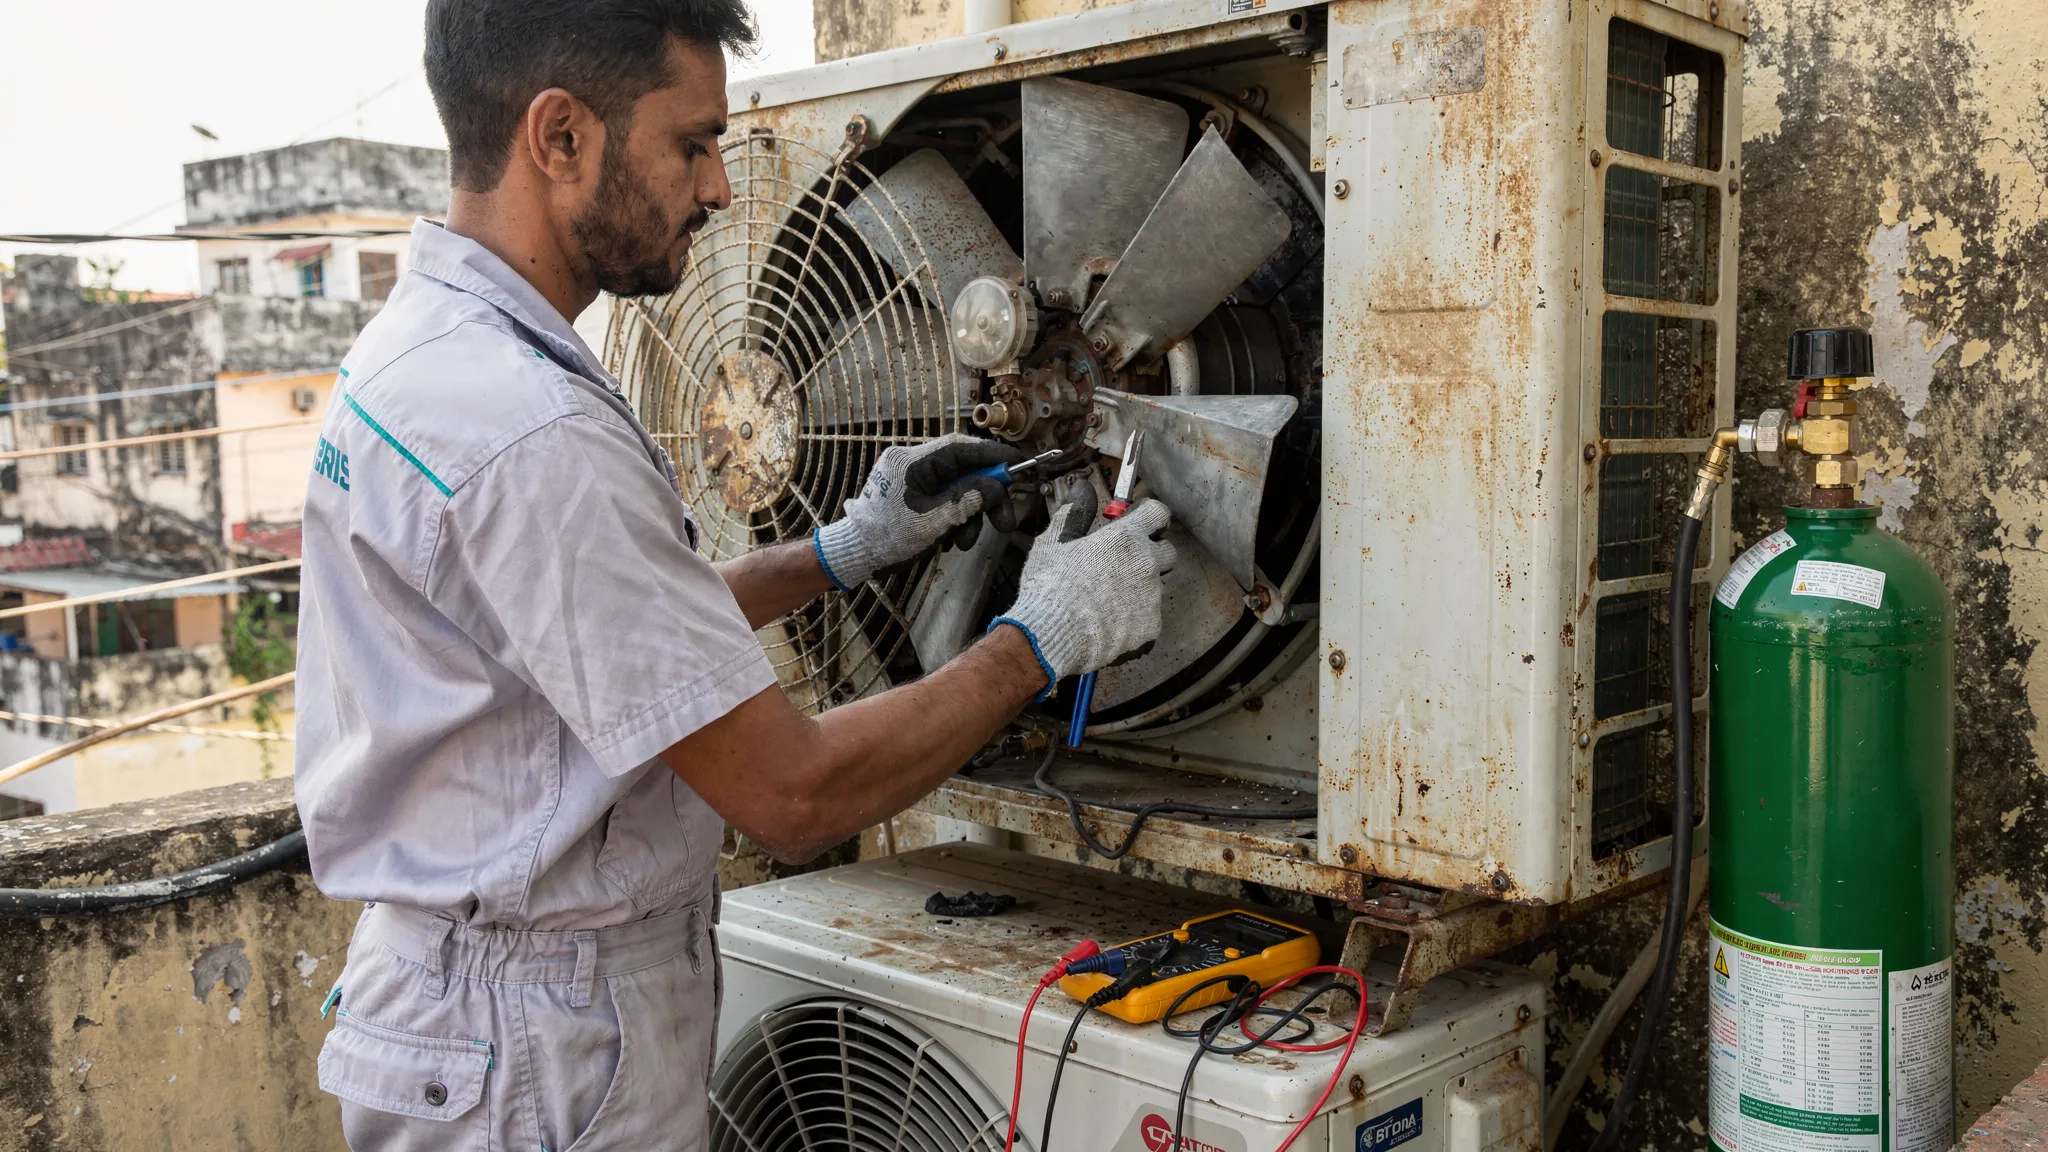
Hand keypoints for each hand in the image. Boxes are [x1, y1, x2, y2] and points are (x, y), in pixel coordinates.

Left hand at [812, 433, 1026, 589]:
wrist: (855, 555)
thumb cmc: (886, 538)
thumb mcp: (932, 522)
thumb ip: (966, 500)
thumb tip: (996, 486)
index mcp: (911, 462)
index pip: (961, 447)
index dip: (992, 454)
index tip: (1017, 463)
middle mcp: (912, 464)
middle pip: (963, 470)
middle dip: (986, 497)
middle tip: (1005, 522)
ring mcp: (912, 479)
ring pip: (957, 488)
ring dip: (969, 515)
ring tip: (964, 542)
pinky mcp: (912, 494)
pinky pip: (944, 500)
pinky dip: (954, 518)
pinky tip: (948, 540)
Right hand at [990, 488, 1175, 694]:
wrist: (1054, 633)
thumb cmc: (1050, 585)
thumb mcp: (1054, 542)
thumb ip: (1074, 513)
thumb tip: (1082, 488)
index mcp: (1125, 537)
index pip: (1158, 513)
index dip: (1149, 516)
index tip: (1138, 522)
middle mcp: (1146, 563)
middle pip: (1168, 551)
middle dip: (1152, 553)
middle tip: (1124, 563)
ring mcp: (1152, 596)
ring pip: (1155, 587)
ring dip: (1139, 588)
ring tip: (1107, 600)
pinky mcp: (1151, 626)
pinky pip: (1149, 618)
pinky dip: (1134, 619)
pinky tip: (1109, 623)